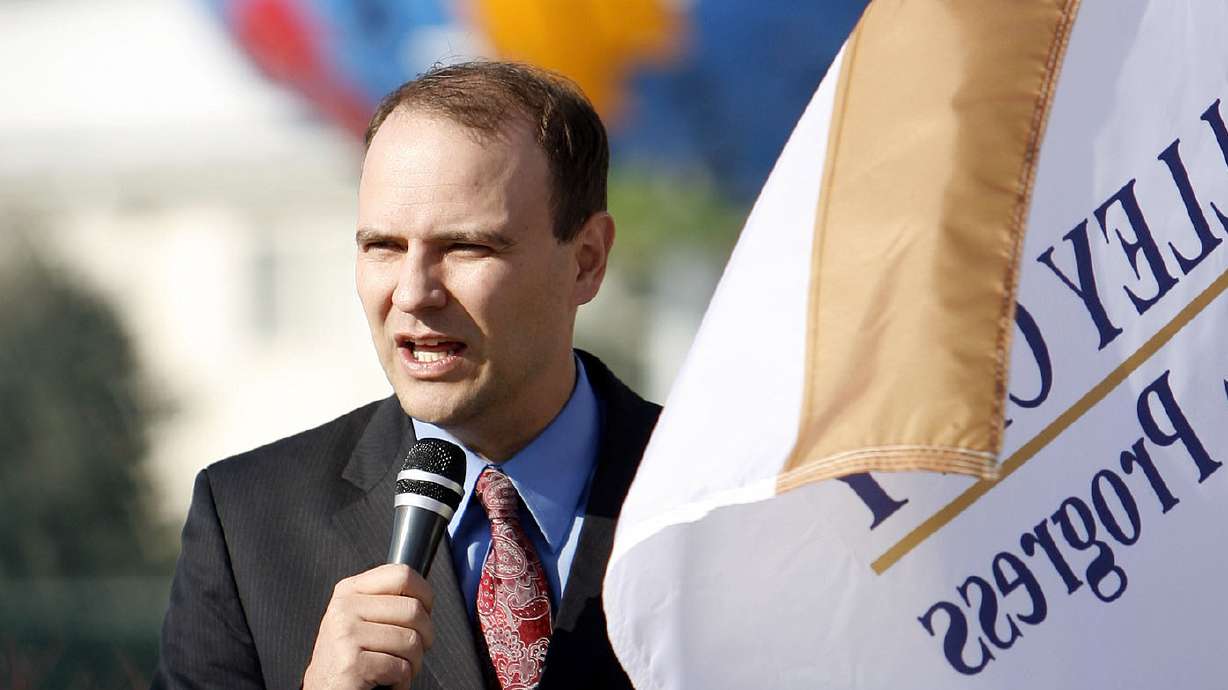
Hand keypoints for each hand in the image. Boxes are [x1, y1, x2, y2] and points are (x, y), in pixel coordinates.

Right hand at [303, 564, 434, 689]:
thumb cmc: (349, 659)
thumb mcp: (360, 619)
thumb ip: (386, 601)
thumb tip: (424, 595)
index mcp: (349, 591)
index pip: (402, 574)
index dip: (425, 595)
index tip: (425, 612)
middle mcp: (345, 608)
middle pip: (414, 610)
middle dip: (424, 637)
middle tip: (410, 652)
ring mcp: (346, 634)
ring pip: (411, 641)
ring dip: (413, 663)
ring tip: (396, 669)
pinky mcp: (351, 662)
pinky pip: (400, 668)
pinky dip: (401, 682)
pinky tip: (385, 682)